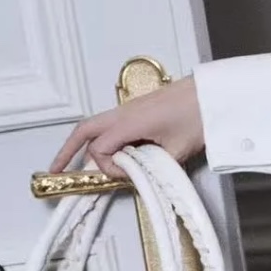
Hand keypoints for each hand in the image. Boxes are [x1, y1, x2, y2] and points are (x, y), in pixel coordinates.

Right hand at [48, 74, 203, 179]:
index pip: (101, 149)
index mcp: (130, 122)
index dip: (107, 168)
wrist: (213, 94)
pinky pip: (109, 123)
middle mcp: (123, 113)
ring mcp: (129, 109)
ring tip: (71, 161)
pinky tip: (106, 150)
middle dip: (67, 150)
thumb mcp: (175, 151)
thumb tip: (136, 176)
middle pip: (84, 130)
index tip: (126, 176)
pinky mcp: (138, 109)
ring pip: (95, 125)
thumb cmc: (198, 119)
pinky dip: (100, 137)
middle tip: (56, 170)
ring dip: (81, 142)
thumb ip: (151, 166)